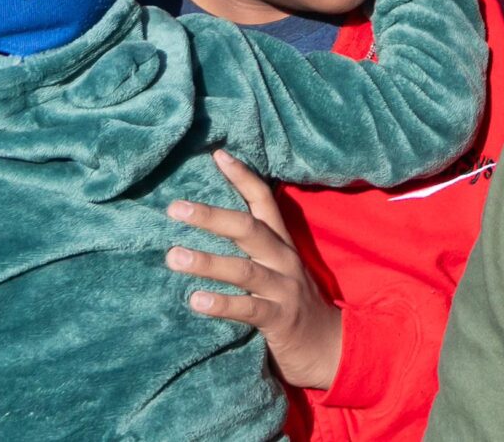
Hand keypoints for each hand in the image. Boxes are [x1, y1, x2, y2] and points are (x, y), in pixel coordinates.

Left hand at [167, 149, 343, 389]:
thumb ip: (253, 250)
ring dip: (208, 262)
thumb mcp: (278, 269)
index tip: (218, 155)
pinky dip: (222, 304)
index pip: (265, 202)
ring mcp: (284, 289)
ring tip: (173, 256)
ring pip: (245, 269)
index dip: (243, 178)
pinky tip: (195, 301)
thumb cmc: (292, 305)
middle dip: (212, 216)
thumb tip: (213, 225)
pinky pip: (249, 309)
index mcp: (283, 244)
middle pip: (250, 230)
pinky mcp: (280, 320)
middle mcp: (285, 260)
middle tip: (175, 208)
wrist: (330, 347)